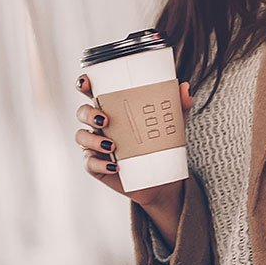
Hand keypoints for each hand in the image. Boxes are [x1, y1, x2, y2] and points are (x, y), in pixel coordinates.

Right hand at [75, 74, 193, 207]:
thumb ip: (178, 105)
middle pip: (81, 113)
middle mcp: (99, 125)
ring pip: (81, 137)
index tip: (86, 84)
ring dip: (92, 140)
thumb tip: (184, 87)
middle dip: (88, 114)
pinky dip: (99, 164)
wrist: (160, 179)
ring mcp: (95, 146)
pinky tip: (114, 166)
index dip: (83, 85)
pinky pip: (89, 163)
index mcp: (112, 109)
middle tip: (105, 120)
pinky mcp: (96, 166)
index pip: (91, 92)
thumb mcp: (171, 124)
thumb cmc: (160, 145)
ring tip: (112, 146)